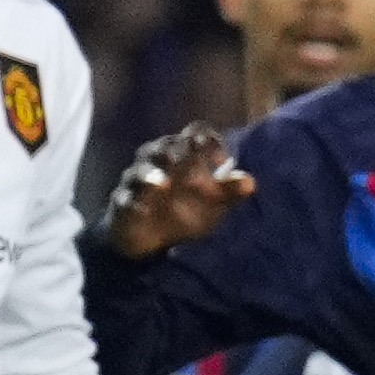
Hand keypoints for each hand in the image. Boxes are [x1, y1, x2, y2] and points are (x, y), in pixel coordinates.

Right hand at [106, 125, 253, 256]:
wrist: (153, 239)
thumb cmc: (187, 209)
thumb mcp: (214, 202)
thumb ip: (230, 190)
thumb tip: (250, 181)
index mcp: (185, 154)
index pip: (195, 134)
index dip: (208, 141)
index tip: (221, 162)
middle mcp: (159, 161)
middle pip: (164, 146)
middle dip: (174, 151)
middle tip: (184, 160)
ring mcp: (139, 181)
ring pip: (141, 171)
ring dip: (151, 175)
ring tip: (162, 183)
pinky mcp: (124, 203)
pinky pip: (125, 199)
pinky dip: (132, 201)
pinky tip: (141, 206)